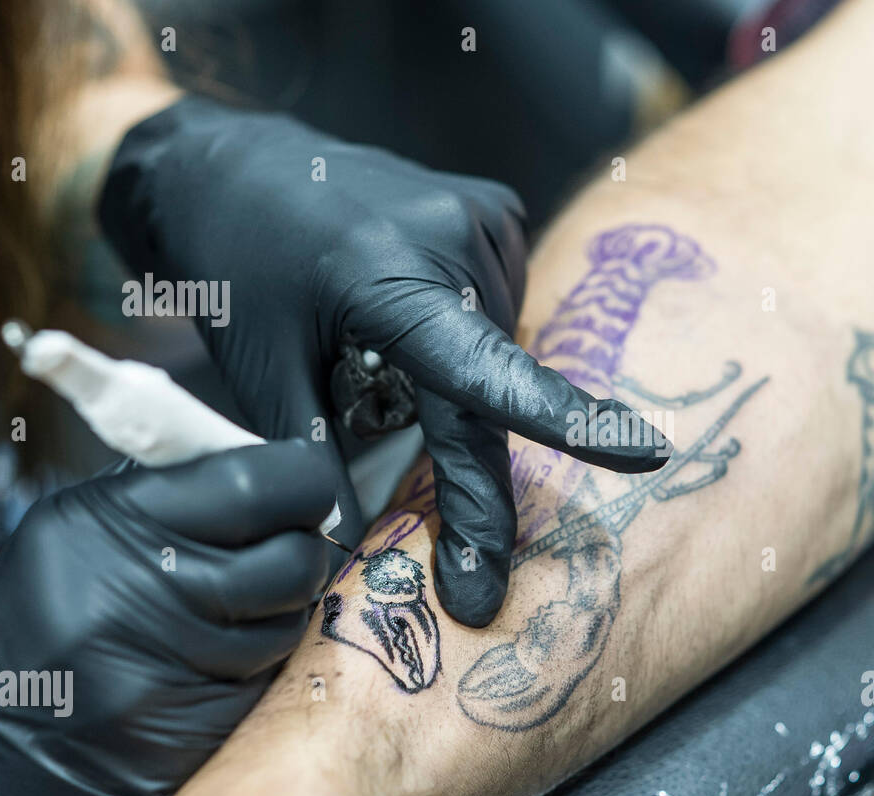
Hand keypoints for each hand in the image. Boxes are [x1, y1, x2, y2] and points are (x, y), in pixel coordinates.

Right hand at [0, 440, 334, 795]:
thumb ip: (176, 492)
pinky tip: (220, 659)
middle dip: (308, 546)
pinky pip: (275, 671)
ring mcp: (172, 662)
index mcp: (109, 524)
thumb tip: (272, 461)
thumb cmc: (43, 629)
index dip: (301, 480)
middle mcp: (140, 591)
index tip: (306, 481)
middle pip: (291, 554)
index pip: (254, 483)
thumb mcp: (81, 532)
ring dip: (288, 608)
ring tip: (238, 609)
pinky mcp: (198, 717)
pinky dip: (265, 660)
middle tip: (291, 543)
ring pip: (293, 616)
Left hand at [98, 96, 667, 625]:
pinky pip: (500, 306)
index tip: (643, 458)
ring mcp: (485, 217)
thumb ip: (313, 459)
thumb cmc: (236, 265)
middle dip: (466, 466)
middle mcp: (457, 239)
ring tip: (375, 344)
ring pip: (497, 352)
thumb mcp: (258, 370)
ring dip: (456, 384)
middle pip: (489, 391)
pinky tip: (409, 308)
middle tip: (454, 555)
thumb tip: (349, 549)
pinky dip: (467, 334)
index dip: (566, 424)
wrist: (231, 162)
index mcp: (392, 278)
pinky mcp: (497, 209)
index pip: (490, 373)